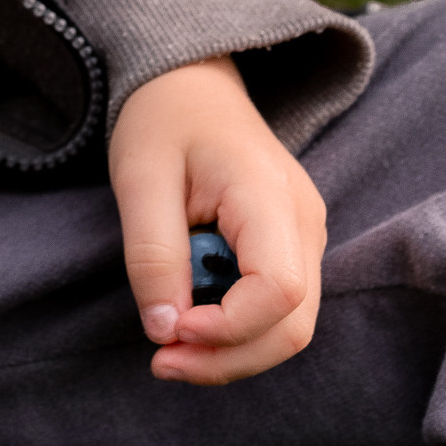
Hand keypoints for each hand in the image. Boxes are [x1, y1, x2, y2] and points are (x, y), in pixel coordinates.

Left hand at [108, 54, 326, 385]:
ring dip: (231, 352)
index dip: (228, 328)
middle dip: (228, 358)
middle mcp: (304, 222)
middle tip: (161, 361)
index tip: (169, 330)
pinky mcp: (292, 249)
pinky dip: (236, 332)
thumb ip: (152, 254)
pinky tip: (191, 319)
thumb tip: (165, 330)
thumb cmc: (164, 123)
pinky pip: (277, 310)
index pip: (278, 290)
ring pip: (290, 327)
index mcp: (269, 195)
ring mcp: (305, 237)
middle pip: (293, 325)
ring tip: (169, 342)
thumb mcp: (139, 178)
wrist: (193, 85)